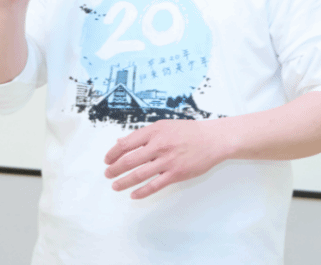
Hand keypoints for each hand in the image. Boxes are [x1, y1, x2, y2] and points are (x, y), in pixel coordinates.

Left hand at [103, 120, 230, 199]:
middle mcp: (159, 145)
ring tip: (115, 186)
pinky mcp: (176, 174)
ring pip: (139, 174)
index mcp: (155, 131)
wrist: (213, 139)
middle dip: (115, 169)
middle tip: (108, 174)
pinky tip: (133, 195)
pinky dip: (142, 192)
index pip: (126, 143)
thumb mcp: (165, 126)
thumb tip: (122, 142)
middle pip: (129, 160)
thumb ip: (144, 134)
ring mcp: (168, 161)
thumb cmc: (189, 131)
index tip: (107, 159)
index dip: (113, 152)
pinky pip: (155, 185)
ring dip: (124, 182)